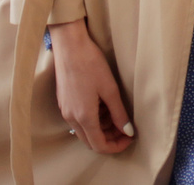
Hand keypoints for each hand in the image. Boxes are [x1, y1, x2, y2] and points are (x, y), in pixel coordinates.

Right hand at [49, 21, 134, 152]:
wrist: (69, 46)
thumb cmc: (90, 64)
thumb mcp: (110, 89)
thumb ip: (119, 113)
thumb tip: (128, 131)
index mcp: (84, 117)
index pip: (99, 146)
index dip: (116, 146)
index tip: (129, 138)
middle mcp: (72, 118)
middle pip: (91, 141)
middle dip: (109, 139)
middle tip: (125, 128)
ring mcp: (66, 111)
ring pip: (84, 131)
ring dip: (100, 129)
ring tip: (116, 115)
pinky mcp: (64, 103)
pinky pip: (78, 120)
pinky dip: (92, 119)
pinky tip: (102, 106)